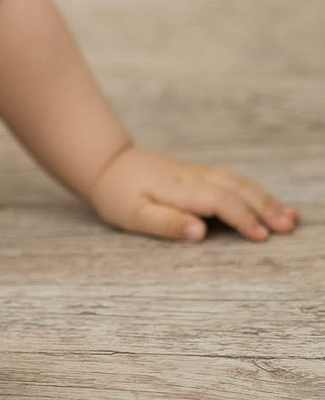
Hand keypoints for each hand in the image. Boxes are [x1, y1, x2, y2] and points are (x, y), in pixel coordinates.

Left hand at [90, 145, 298, 241]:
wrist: (108, 163)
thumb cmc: (117, 194)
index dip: (241, 218)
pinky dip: (255, 191)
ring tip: (290, 217)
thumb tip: (200, 232)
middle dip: (264, 207)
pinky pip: (233, 180)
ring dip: (265, 198)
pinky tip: (270, 202)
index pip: (218, 201)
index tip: (262, 236)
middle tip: (289, 226)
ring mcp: (198, 172)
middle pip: (235, 189)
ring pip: (238, 182)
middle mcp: (193, 177)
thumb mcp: (133, 215)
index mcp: (178, 188)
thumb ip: (166, 223)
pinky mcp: (200, 174)